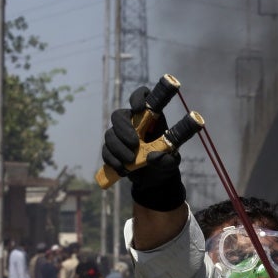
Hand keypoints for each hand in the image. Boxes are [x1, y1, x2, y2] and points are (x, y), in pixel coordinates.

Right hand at [101, 86, 184, 211]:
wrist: (154, 181)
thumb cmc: (165, 164)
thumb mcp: (172, 163)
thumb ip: (167, 160)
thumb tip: (153, 157)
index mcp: (151, 118)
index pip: (142, 96)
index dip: (138, 97)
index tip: (139, 108)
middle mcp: (134, 123)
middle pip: (119, 115)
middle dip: (123, 129)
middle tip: (134, 144)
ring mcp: (121, 136)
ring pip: (110, 134)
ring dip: (118, 148)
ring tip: (130, 161)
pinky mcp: (112, 149)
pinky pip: (106, 150)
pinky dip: (112, 159)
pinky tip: (122, 168)